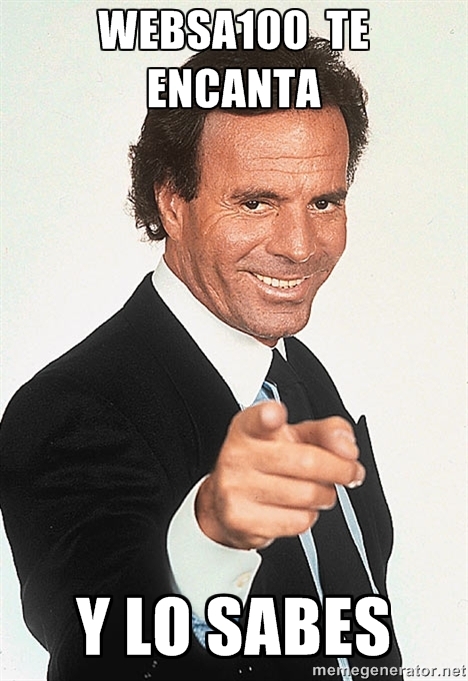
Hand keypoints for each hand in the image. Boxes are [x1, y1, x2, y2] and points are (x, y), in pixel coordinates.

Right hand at [195, 401, 364, 549]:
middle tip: (349, 471)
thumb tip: (347, 448)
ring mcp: (236, 489)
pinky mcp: (242, 521)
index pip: (256, 419)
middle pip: (306, 461)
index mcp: (249, 428)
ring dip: (325, 495)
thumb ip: (327, 432)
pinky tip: (296, 508)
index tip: (276, 414)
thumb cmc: (267, 462)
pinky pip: (298, 521)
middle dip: (340, 469)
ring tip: (316, 490)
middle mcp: (238, 455)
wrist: (227, 501)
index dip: (268, 416)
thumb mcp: (295, 437)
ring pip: (307, 494)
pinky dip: (309, 516)